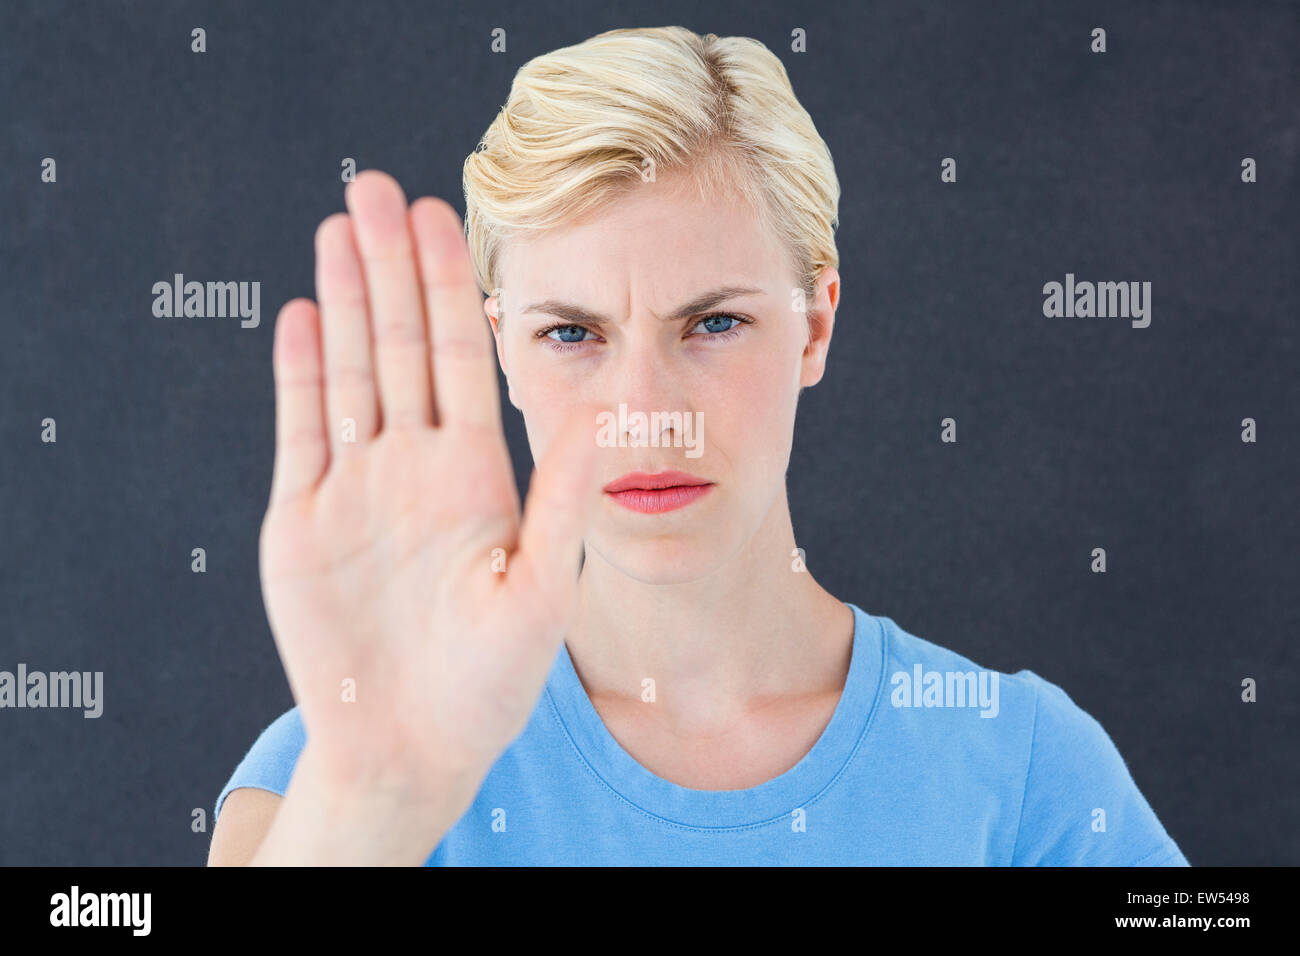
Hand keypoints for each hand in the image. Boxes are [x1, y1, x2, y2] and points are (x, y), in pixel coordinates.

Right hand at [258, 170, 602, 809]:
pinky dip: (299, 375)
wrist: (411, 744)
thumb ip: (565, 500)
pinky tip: (301, 314)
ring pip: (347, 372)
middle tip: (377, 187)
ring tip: (337, 226)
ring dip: (342, 300)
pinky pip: (301, 431)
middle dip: (390, 267)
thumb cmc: (488, 683)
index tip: (446, 215)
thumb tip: (612, 415)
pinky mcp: (303, 520)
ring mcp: (355, 488)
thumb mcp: (541, 587)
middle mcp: (415, 466)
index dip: (451, 288)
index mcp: (475, 474)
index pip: (461, 359)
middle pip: (398, 344)